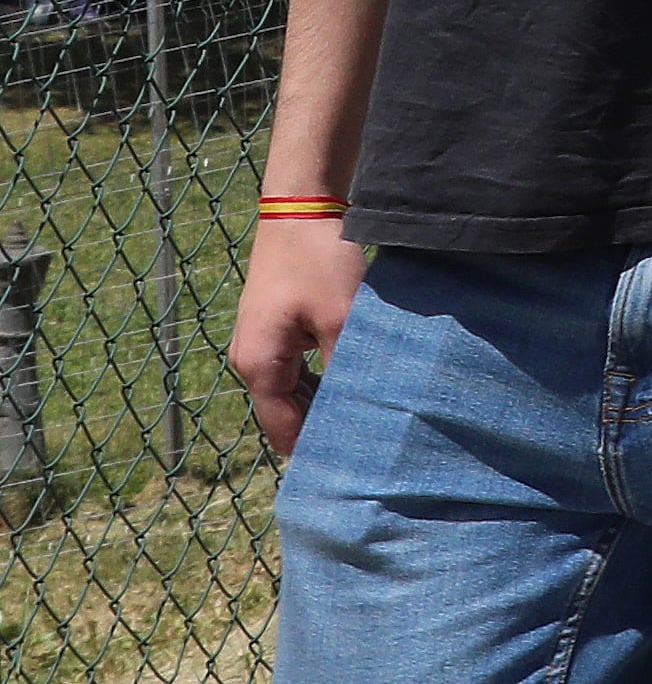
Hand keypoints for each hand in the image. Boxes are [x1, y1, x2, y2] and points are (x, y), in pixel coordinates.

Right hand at [228, 219, 367, 456]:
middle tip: (366, 454)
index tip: (350, 472)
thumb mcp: (343, 319)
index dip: (315, 450)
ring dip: (323, 407)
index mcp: (259, 365)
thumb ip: (348, 367)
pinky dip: (322, 384)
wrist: (301, 210)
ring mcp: (263, 345)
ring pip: (294, 394)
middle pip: (286, 414)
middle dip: (321, 431)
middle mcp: (253, 360)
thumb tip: (364, 409)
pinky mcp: (279, 329)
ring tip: (365, 427)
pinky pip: (299, 372)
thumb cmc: (319, 262)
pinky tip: (354, 390)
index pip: (284, 428)